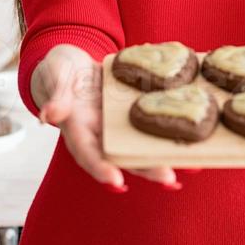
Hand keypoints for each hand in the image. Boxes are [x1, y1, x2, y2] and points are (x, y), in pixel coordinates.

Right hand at [32, 45, 181, 192]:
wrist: (72, 63)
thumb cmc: (58, 71)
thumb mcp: (54, 76)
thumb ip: (56, 95)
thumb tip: (49, 114)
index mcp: (78, 129)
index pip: (88, 153)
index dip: (101, 168)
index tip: (117, 181)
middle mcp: (101, 134)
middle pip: (124, 157)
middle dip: (147, 169)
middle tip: (170, 179)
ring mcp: (119, 125)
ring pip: (143, 145)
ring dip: (166, 156)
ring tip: (193, 166)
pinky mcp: (134, 112)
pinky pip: (153, 122)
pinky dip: (171, 131)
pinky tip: (195, 135)